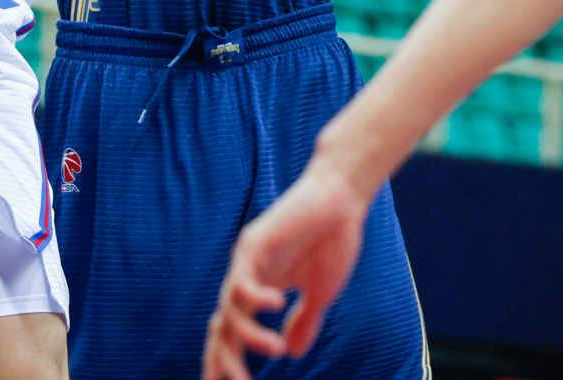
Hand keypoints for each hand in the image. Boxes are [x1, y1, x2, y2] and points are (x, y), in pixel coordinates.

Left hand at [202, 157, 369, 379]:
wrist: (341, 201)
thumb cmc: (331, 242)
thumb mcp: (319, 293)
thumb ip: (303, 321)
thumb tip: (291, 353)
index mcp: (258, 293)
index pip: (232, 333)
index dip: (224, 361)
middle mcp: (245, 279)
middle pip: (222, 327)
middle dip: (224, 359)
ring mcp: (247, 260)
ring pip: (230, 307)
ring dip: (248, 334)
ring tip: (271, 350)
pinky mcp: (255, 241)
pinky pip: (243, 275)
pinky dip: (255, 295)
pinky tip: (277, 302)